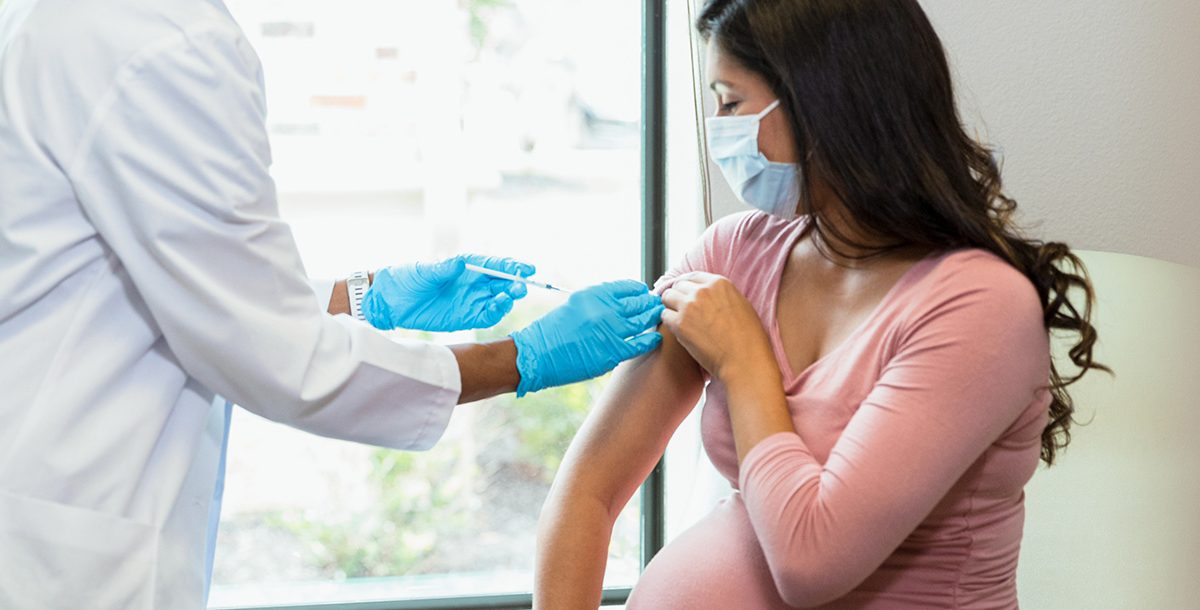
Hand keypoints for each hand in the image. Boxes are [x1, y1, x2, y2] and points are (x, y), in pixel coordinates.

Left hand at [362, 254, 534, 331]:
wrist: (393, 301)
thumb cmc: (408, 279)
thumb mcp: (424, 272)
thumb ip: (443, 269)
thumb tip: (460, 264)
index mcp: (467, 266)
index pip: (495, 265)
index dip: (512, 266)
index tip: (526, 268)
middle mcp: (473, 283)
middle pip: (501, 283)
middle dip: (514, 284)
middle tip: (520, 286)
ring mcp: (471, 300)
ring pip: (498, 300)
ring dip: (507, 299)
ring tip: (509, 298)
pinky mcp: (466, 317)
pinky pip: (487, 316)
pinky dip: (496, 313)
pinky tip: (499, 309)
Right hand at [510, 280, 664, 395]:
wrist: (537, 355)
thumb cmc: (553, 330)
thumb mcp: (575, 304)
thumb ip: (598, 301)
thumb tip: (622, 301)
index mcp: (594, 294)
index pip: (627, 287)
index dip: (639, 290)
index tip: (643, 294)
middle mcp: (604, 309)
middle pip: (638, 303)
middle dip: (649, 303)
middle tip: (656, 305)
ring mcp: (610, 331)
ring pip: (642, 321)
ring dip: (652, 318)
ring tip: (657, 317)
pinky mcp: (612, 352)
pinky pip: (639, 344)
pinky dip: (650, 340)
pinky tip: (654, 338)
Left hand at [659, 272, 775, 383]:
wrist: (744, 360)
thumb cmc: (748, 338)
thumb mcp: (741, 305)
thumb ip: (721, 296)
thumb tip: (709, 296)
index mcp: (719, 283)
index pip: (693, 276)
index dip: (687, 287)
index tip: (685, 295)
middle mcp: (702, 290)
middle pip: (678, 286)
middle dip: (678, 297)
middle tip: (681, 311)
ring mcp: (689, 306)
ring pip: (667, 297)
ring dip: (670, 307)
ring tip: (678, 320)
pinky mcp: (679, 323)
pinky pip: (664, 315)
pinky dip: (668, 322)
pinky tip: (677, 331)